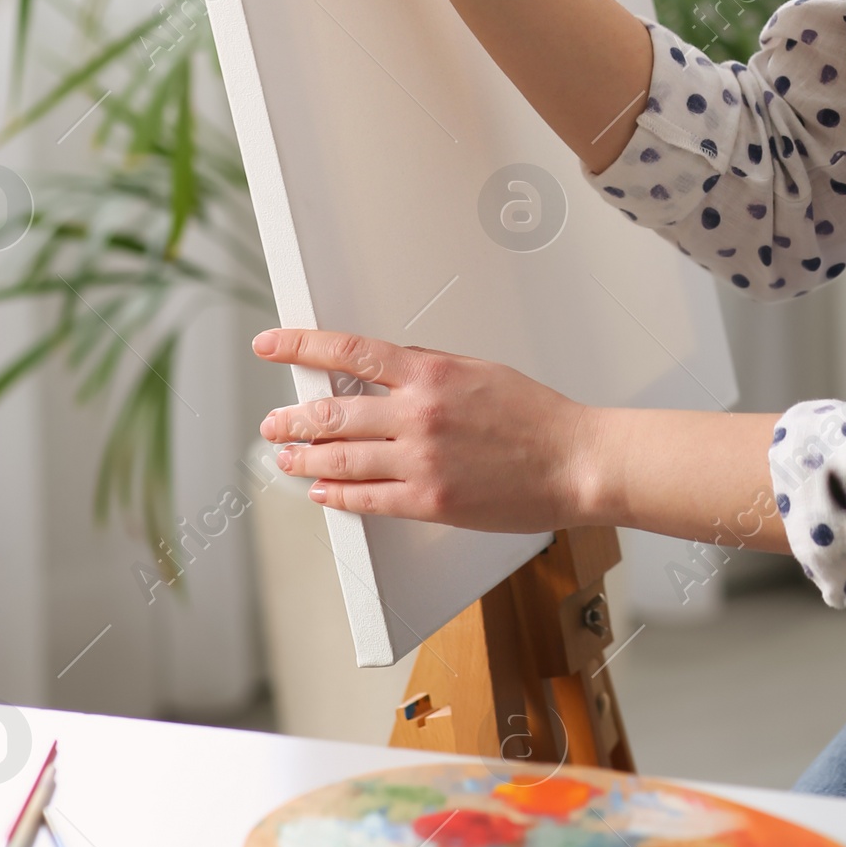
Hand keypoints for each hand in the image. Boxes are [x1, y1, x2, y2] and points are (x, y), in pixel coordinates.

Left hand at [253, 326, 591, 529]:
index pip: (349, 351)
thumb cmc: (536, 417)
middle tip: (273, 424)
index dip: (300, 346)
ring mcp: (420, 460)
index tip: (271, 345)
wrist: (574, 462)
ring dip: (305, 459)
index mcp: (431, 373)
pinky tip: (323, 493)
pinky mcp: (429, 501)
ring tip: (286, 459)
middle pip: (332, 412)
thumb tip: (385, 368)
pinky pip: (366, 499)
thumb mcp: (479, 371)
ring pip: (340, 459)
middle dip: (292, 419)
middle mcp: (418, 414)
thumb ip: (428, 369)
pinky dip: (337, 496)